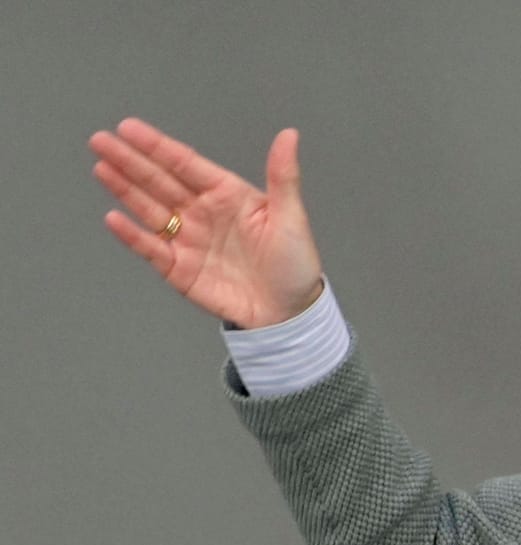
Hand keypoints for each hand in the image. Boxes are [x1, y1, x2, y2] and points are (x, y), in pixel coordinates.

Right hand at [89, 117, 323, 328]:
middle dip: (130, 161)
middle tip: (100, 141)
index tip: (128, 128)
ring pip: (150, 209)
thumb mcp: (291, 217)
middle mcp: (202, 213)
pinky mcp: (179, 269)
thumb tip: (289, 135)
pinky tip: (115, 218)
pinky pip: (151, 248)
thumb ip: (283, 177)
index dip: (157, 146)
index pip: (185, 164)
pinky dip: (132, 235)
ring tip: (102, 168)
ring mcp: (188, 240)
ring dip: (124, 189)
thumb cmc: (295, 266)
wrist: (289, 315)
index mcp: (227, 195)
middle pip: (160, 181)